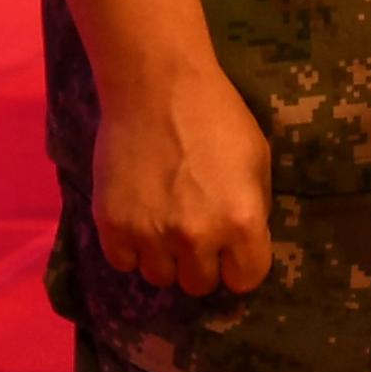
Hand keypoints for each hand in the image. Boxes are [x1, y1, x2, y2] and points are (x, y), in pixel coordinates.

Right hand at [92, 53, 274, 296]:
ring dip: (165, 258)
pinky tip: (139, 220)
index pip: (246, 279)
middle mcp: (196, 237)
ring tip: (164, 222)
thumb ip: (254, 209)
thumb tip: (243, 245)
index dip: (241, 266)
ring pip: (160, 277)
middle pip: (199, 285)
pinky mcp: (112, 225)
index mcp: (241, 221)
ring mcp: (150, 234)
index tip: (233, 253)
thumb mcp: (258, 160)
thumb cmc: (217, 116)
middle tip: (196, 233)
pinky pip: (123, 263)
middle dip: (202, 263)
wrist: (157, 87)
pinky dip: (131, 248)